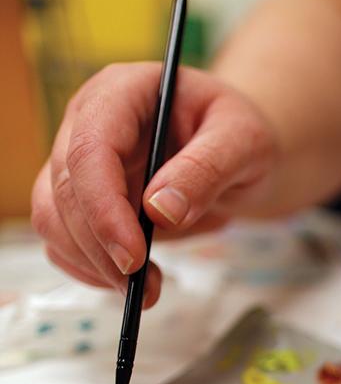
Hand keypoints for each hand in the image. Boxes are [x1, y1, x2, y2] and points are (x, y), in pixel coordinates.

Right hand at [31, 62, 277, 306]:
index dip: (104, 208)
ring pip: (54, 218)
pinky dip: (91, 270)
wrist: (236, 154)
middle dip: (100, 248)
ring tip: (147, 290)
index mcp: (122, 94)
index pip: (90, 149)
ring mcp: (81, 163)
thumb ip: (207, 169)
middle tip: (145, 290)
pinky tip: (133, 281)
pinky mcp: (84, 200)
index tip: (133, 257)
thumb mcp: (244, 142)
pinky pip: (65, 240)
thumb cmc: (240, 136)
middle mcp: (88, 123)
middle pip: (65, 190)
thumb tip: (160, 211)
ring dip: (92, 264)